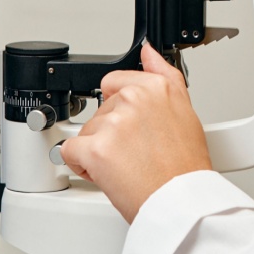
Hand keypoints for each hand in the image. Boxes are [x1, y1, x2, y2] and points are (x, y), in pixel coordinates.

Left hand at [58, 42, 212, 223]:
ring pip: (86, 132)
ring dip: (98, 151)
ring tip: (127, 166)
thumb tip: (148, 51)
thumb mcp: (184, 110)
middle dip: (109, 133)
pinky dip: (82, 166)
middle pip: (99, 111)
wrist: (181, 202)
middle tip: (135, 153)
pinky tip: (107, 174)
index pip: (113, 83)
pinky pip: (69, 152)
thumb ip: (163, 73)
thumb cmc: (185, 166)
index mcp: (155, 87)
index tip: (131, 128)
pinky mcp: (95, 149)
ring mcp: (113, 123)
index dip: (119, 110)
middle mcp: (134, 99)